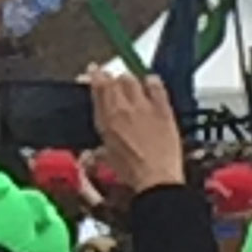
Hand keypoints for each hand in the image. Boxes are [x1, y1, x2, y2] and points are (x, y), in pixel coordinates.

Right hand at [88, 65, 184, 193]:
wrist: (156, 179)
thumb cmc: (131, 172)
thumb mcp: (106, 161)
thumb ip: (95, 153)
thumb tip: (88, 156)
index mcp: (106, 118)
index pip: (98, 85)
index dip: (94, 75)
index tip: (93, 72)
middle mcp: (123, 107)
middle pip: (115, 79)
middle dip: (111, 78)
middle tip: (111, 82)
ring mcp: (144, 107)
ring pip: (132, 79)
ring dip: (128, 80)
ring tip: (129, 84)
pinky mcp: (163, 110)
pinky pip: (157, 87)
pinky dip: (152, 82)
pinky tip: (150, 82)